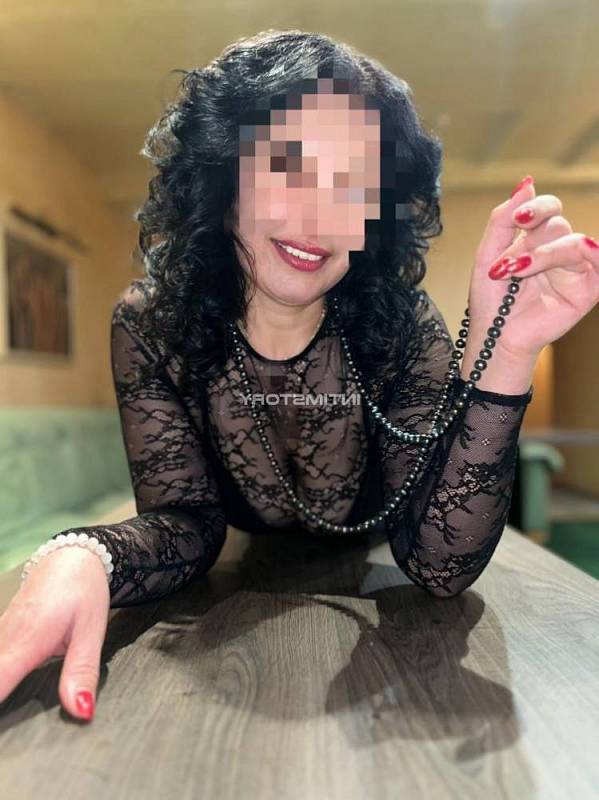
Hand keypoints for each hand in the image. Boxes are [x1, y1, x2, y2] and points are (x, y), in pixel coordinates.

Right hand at [0, 545, 110, 721]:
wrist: (74, 555)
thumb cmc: (84, 589)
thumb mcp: (92, 631)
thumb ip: (82, 672)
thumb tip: (80, 711)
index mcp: (27, 642)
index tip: (1, 727)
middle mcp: (5, 639)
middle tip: (8, 719)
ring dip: (0, 683)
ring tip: (8, 710)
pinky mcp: (1, 633)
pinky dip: (1, 672)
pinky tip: (8, 681)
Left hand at [467, 175, 598, 360]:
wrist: (495, 336)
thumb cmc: (490, 299)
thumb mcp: (487, 253)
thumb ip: (502, 218)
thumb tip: (528, 182)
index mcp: (535, 239)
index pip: (548, 208)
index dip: (536, 207)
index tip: (519, 218)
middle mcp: (557, 250)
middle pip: (558, 224)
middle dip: (531, 242)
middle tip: (509, 265)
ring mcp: (574, 268)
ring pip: (574, 241)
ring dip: (544, 255)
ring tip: (519, 272)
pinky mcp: (588, 288)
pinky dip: (589, 253)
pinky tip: (576, 254)